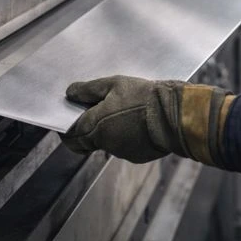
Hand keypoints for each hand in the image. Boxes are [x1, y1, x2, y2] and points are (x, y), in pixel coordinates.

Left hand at [62, 75, 234, 164]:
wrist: (173, 114)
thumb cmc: (142, 97)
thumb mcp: (113, 84)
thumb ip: (88, 90)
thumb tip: (70, 93)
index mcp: (95, 127)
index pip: (70, 137)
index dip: (67, 130)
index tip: (69, 120)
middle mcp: (106, 144)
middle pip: (88, 142)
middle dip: (88, 130)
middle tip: (96, 113)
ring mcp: (122, 152)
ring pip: (108, 143)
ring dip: (110, 131)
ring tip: (124, 112)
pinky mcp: (138, 156)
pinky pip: (125, 146)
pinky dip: (127, 136)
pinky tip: (138, 122)